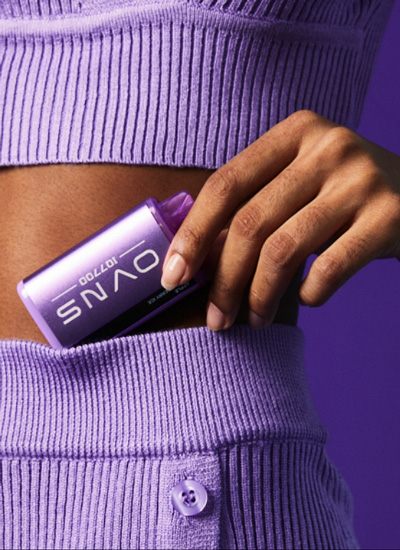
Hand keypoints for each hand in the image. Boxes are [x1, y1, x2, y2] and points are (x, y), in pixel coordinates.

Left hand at [160, 110, 399, 330]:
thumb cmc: (343, 196)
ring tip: (254, 320)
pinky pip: (330, 268)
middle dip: (224, 281)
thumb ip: (255, 206)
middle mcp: (327, 147)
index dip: (193, 234)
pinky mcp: (391, 216)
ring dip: (260, 296)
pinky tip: (306, 298)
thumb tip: (197, 259)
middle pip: (250, 223)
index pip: (226, 184)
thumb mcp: (300, 182)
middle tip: (217, 319)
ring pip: (284, 250)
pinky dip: (309, 293)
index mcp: (295, 132)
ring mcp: (361, 180)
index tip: (173, 277)